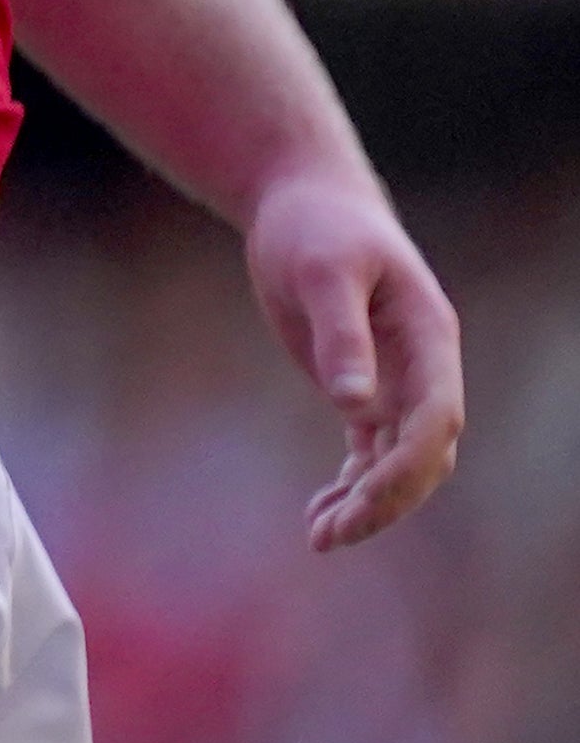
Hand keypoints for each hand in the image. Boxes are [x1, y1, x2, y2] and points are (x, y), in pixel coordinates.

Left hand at [246, 163, 462, 548]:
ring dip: (368, 503)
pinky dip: (350, 486)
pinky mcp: (361, 390)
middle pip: (425, 454)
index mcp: (430, 338)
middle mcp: (423, 368)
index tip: (364, 497)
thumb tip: (354, 406)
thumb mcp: (323, 272)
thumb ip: (342, 335)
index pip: (437, 419)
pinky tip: (319, 515)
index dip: (409, 465)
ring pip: (398, 462)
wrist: (305, 205)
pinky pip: (368, 452)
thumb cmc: (317, 229)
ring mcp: (395, 382)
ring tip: (320, 537)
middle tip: (332, 534)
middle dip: (387, 499)